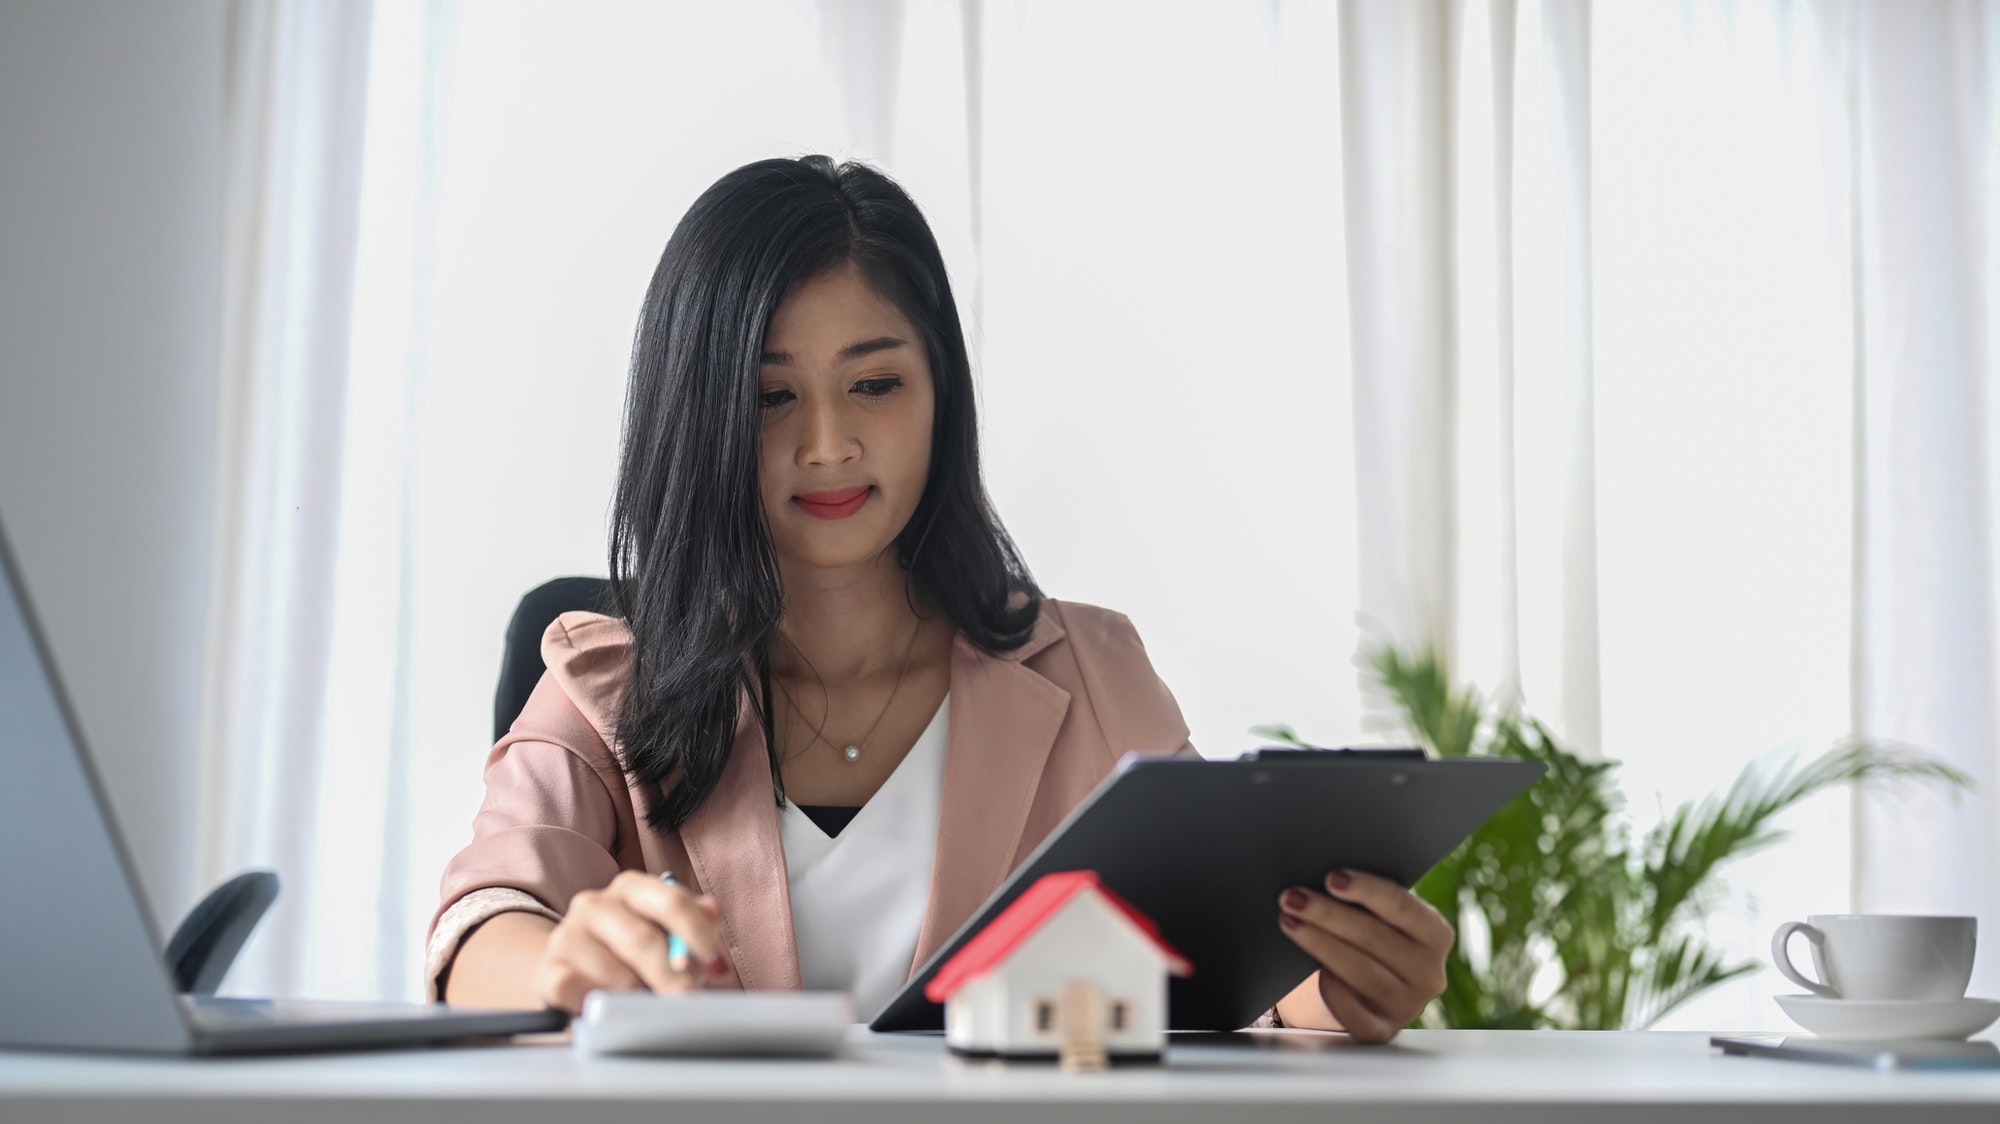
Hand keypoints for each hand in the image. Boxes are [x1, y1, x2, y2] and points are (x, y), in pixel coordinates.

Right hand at [534, 870, 738, 1013]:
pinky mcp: (549, 972)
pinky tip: (614, 1010)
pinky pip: (586, 995)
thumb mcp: (664, 930)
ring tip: (649, 1006)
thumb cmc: (628, 950)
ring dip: (641, 1000)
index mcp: (631, 887)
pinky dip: (605, 1008)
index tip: (718, 968)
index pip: (671, 902)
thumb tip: (712, 912)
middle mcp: (595, 904)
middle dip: (674, 976)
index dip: (699, 936)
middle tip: (691, 999)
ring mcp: (567, 936)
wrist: (571, 968)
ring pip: (619, 978)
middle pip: (644, 941)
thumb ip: (693, 920)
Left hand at [1277, 869, 1452, 1042]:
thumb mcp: (1374, 918)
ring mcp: (1407, 1006)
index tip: (1331, 879)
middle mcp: (1429, 973)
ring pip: (1364, 973)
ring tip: (1290, 923)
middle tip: (1292, 898)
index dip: (1366, 890)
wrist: (1353, 989)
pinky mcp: (1382, 1031)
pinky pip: (1358, 1017)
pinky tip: (1319, 975)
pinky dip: (1337, 995)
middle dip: (1328, 914)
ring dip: (1322, 945)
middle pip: (1376, 938)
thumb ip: (1364, 903)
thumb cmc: (1362, 940)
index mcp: (1435, 934)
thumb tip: (1327, 883)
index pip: (1402, 907)